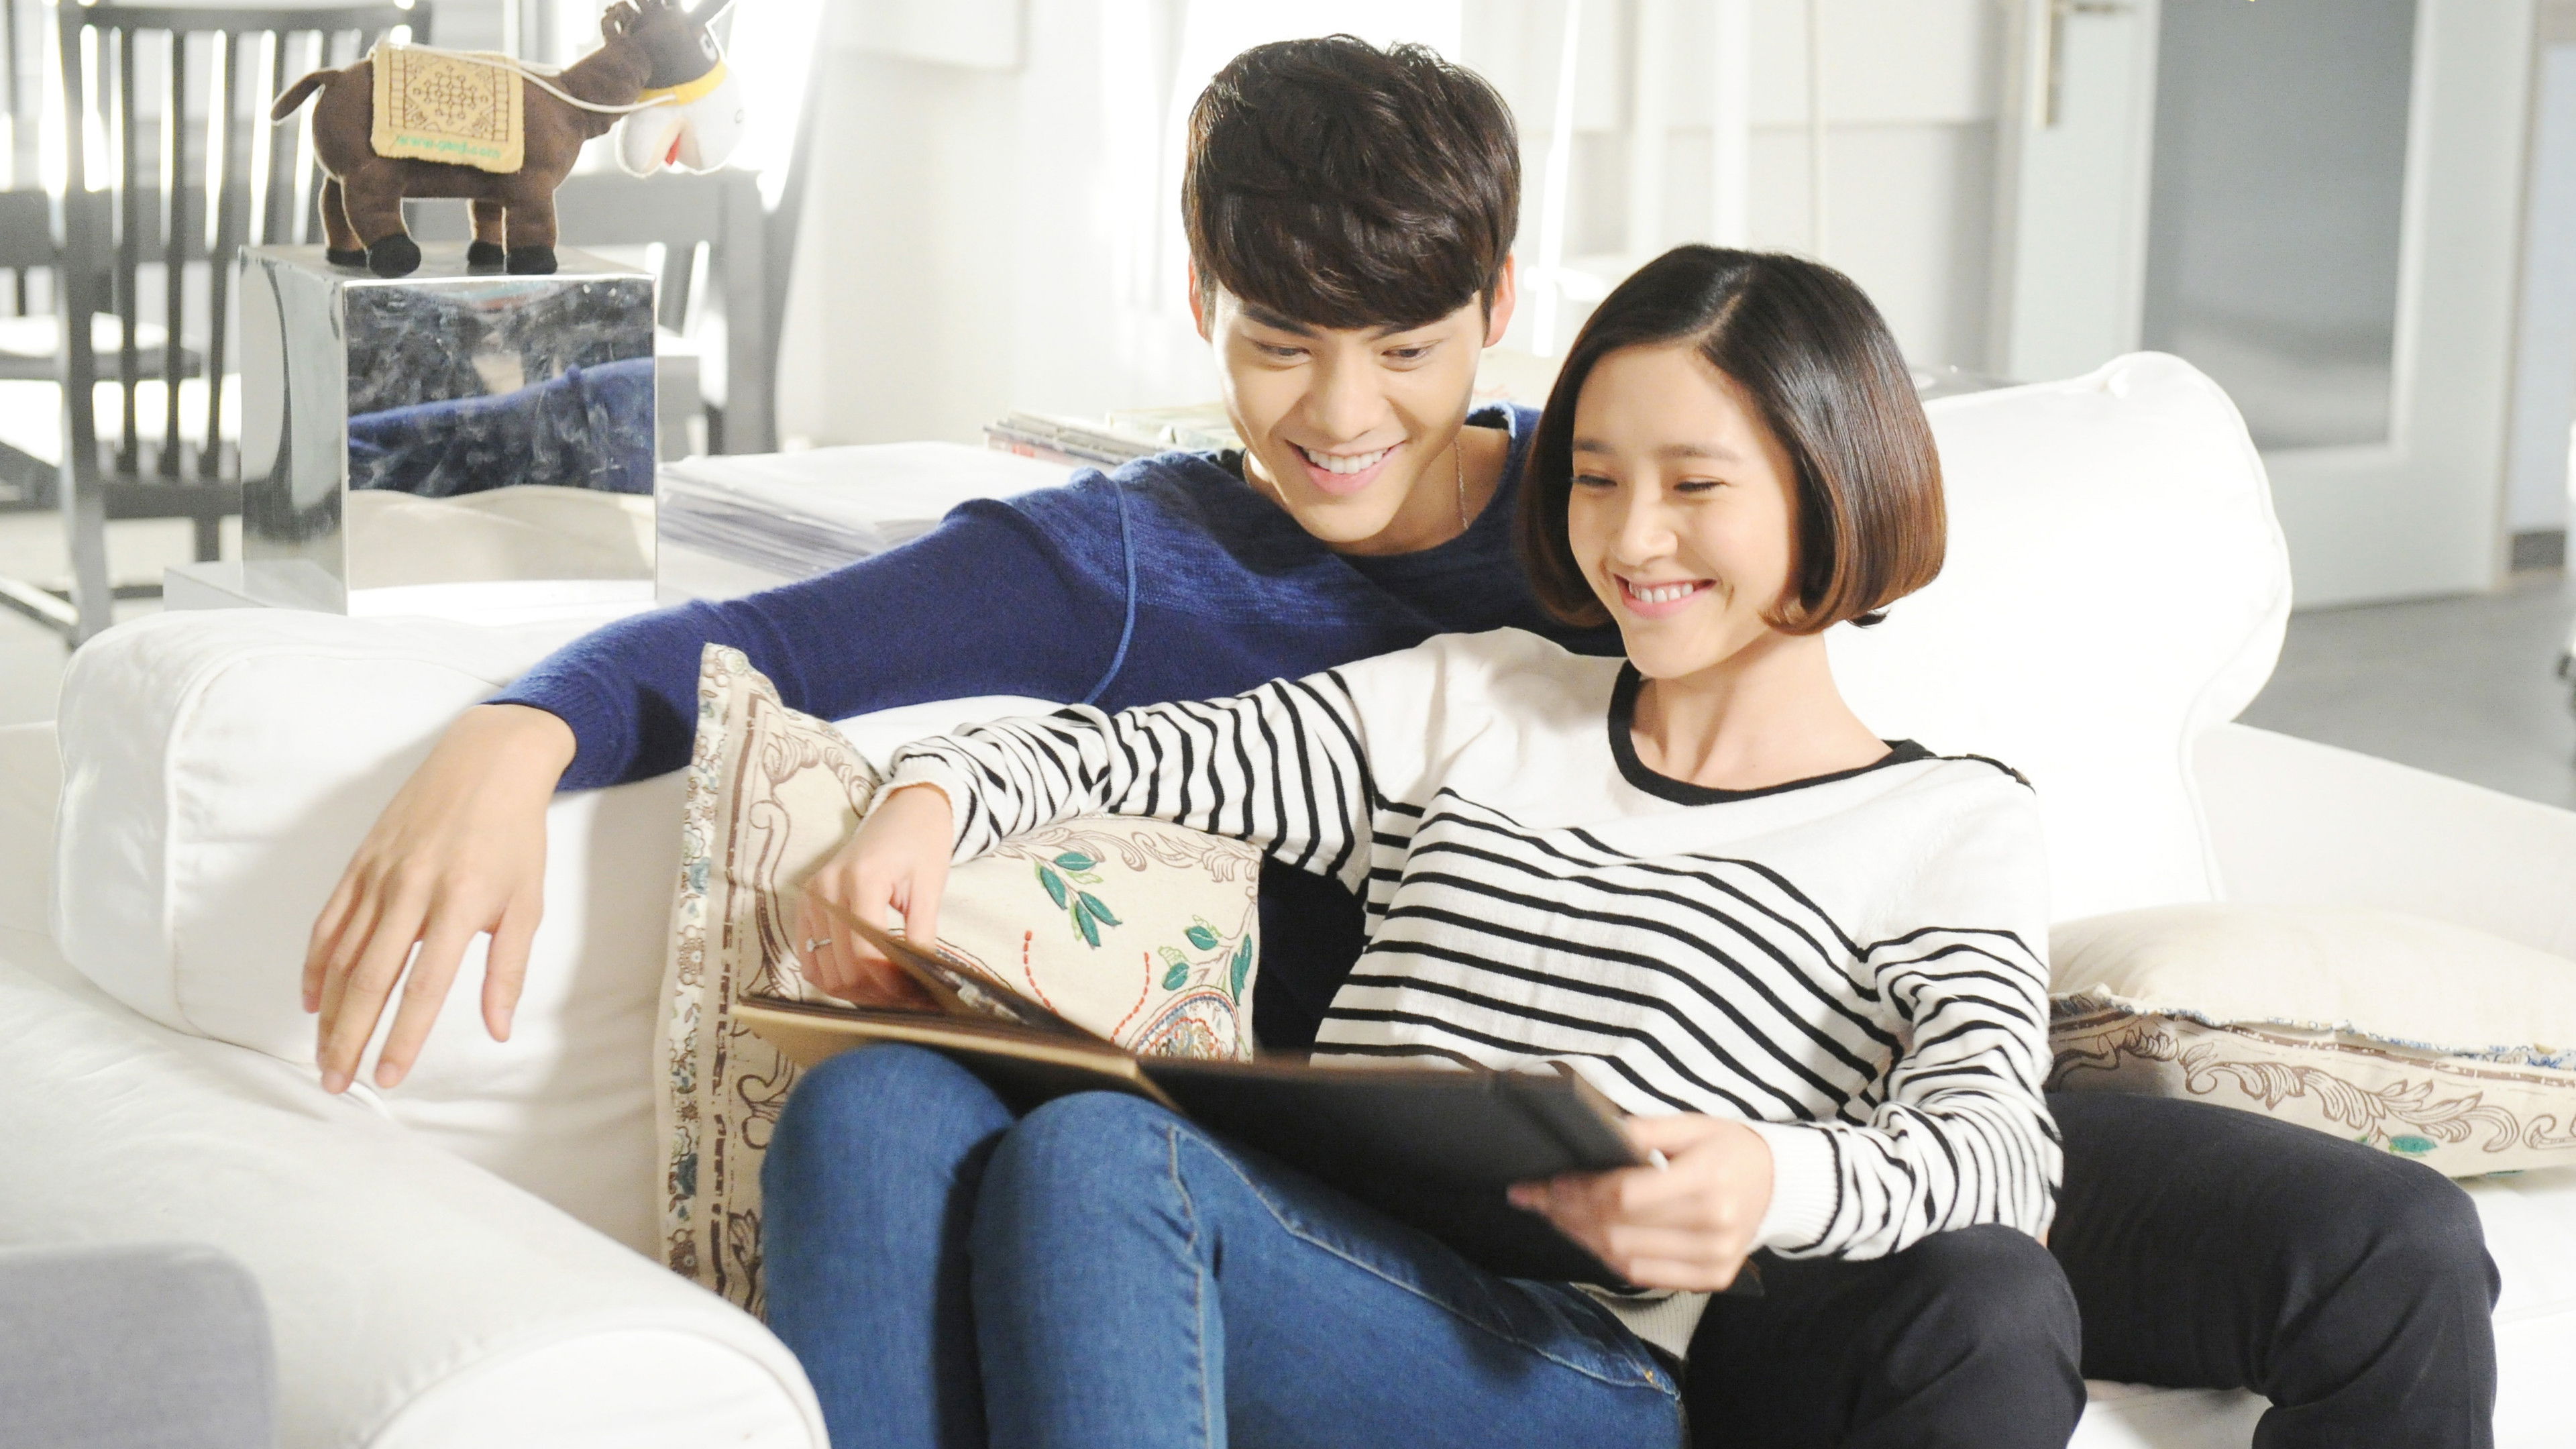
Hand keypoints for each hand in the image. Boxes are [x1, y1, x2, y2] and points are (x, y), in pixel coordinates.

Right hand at [303, 704, 573, 1093]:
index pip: (425, 986)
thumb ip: (510, 970)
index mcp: (460, 903)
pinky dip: (315, 965)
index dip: (404, 1037)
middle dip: (349, 1038)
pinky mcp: (358, 863)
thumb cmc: (514, 837)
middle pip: (369, 979)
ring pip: (340, 956)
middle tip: (336, 1084)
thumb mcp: (527, 902)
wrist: (487, 763)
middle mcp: (411, 890)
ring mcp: (378, 875)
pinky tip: (312, 1001)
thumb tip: (499, 1031)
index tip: (389, 1078)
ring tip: (323, 1057)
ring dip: (328, 1012)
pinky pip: (328, 923)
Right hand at [793, 783, 953, 1006]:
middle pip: (842, 967)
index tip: (915, 996)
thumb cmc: (922, 846)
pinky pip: (809, 959)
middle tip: (907, 1000)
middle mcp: (827, 888)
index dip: (889, 983)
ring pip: (823, 971)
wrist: (905, 814)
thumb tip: (921, 982)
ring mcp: (811, 897)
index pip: (865, 952)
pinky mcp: (806, 905)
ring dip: (855, 991)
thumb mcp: (929, 889)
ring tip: (888, 992)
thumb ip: (921, 936)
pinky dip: (834, 978)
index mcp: (861, 878)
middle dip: (876, 993)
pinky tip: (863, 979)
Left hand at [1507, 1114, 1774, 1291]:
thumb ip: (1644, 1130)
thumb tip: (1594, 1135)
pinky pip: (1645, 1276)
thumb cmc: (1728, 1148)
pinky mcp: (1712, 1278)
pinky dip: (1608, 1258)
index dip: (1581, 1191)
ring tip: (1553, 1217)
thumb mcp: (1692, 1124)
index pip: (1627, 1195)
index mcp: (1708, 1179)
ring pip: (1625, 1258)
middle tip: (1534, 1198)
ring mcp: (1715, 1258)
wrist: (1779, 1182)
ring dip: (1580, 1238)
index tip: (1549, 1182)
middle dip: (1567, 1214)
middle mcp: (1714, 1225)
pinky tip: (1586, 1237)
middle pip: (1620, 1229)